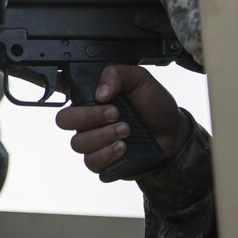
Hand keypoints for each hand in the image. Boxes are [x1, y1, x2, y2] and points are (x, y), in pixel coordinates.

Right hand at [55, 65, 189, 174]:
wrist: (173, 133)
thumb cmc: (154, 105)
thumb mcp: (139, 79)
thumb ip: (117, 75)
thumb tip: (99, 93)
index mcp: (92, 100)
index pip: (68, 98)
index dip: (75, 100)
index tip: (102, 99)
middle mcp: (88, 121)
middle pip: (64, 121)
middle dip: (89, 117)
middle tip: (115, 114)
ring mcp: (94, 142)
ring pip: (78, 143)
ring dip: (102, 136)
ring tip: (126, 130)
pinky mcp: (103, 162)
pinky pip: (91, 162)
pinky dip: (106, 154)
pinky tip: (123, 147)